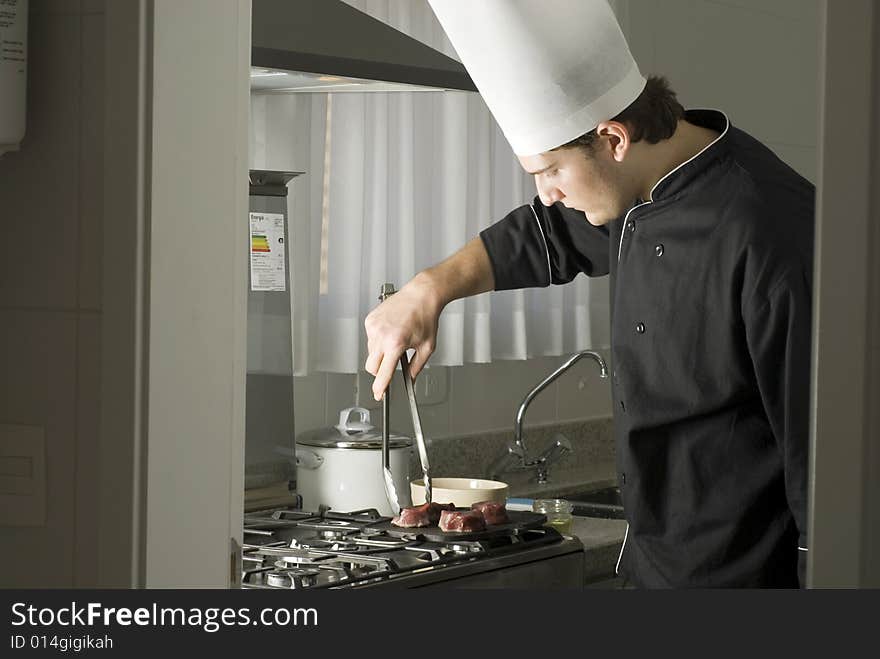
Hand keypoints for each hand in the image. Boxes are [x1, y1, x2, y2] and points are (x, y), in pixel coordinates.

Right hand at [364, 274, 442, 400]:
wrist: (421, 295)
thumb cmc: (426, 317)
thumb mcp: (427, 347)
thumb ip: (417, 367)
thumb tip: (410, 379)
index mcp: (396, 344)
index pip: (383, 373)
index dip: (380, 387)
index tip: (379, 394)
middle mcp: (382, 335)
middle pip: (371, 367)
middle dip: (380, 371)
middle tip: (392, 364)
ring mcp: (374, 327)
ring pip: (370, 352)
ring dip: (380, 353)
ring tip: (396, 340)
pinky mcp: (370, 320)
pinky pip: (370, 339)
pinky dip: (378, 340)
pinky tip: (391, 331)